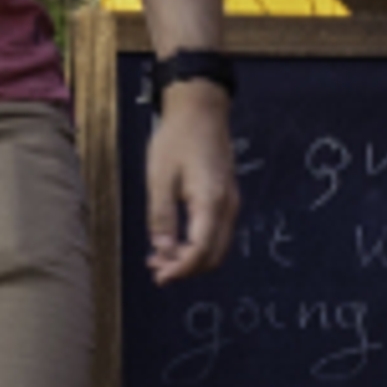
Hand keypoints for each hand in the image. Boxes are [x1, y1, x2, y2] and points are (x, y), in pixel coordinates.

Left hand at [146, 82, 239, 284]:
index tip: (159, 277)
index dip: (180, 269)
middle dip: (186, 268)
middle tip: (156, 268)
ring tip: (160, 256)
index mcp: (211, 202)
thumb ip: (162, 217)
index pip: (200, 251)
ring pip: (216, 247)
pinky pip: (216, 232)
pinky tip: (175, 240)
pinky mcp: (226, 198)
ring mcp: (230, 203)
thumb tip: (162, 251)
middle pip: (213, 256)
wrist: (201, 110)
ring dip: (191, 258)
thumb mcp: (160, 177)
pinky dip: (198, 244)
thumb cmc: (177, 139)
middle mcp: (227, 207)